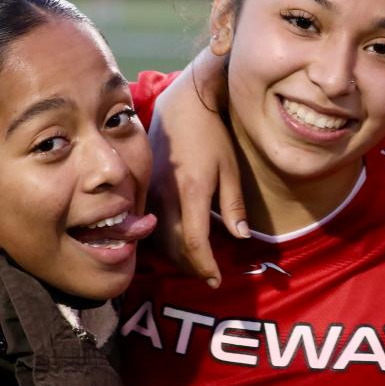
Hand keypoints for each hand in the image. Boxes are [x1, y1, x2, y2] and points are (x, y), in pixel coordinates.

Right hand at [146, 55, 248, 285]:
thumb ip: (233, 205)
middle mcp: (165, 196)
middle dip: (192, 266)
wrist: (181, 106)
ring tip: (197, 264)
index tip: (217, 279)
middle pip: (173, 246)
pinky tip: (177, 244)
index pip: (193, 241)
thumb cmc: (211, 135)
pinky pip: (150, 224)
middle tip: (210, 276)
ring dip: (177, 257)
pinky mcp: (143, 189)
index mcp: (191, 191)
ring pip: (158, 239)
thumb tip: (241, 237)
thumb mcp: (230, 168)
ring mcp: (150, 193)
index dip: (204, 265)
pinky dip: (164, 242)